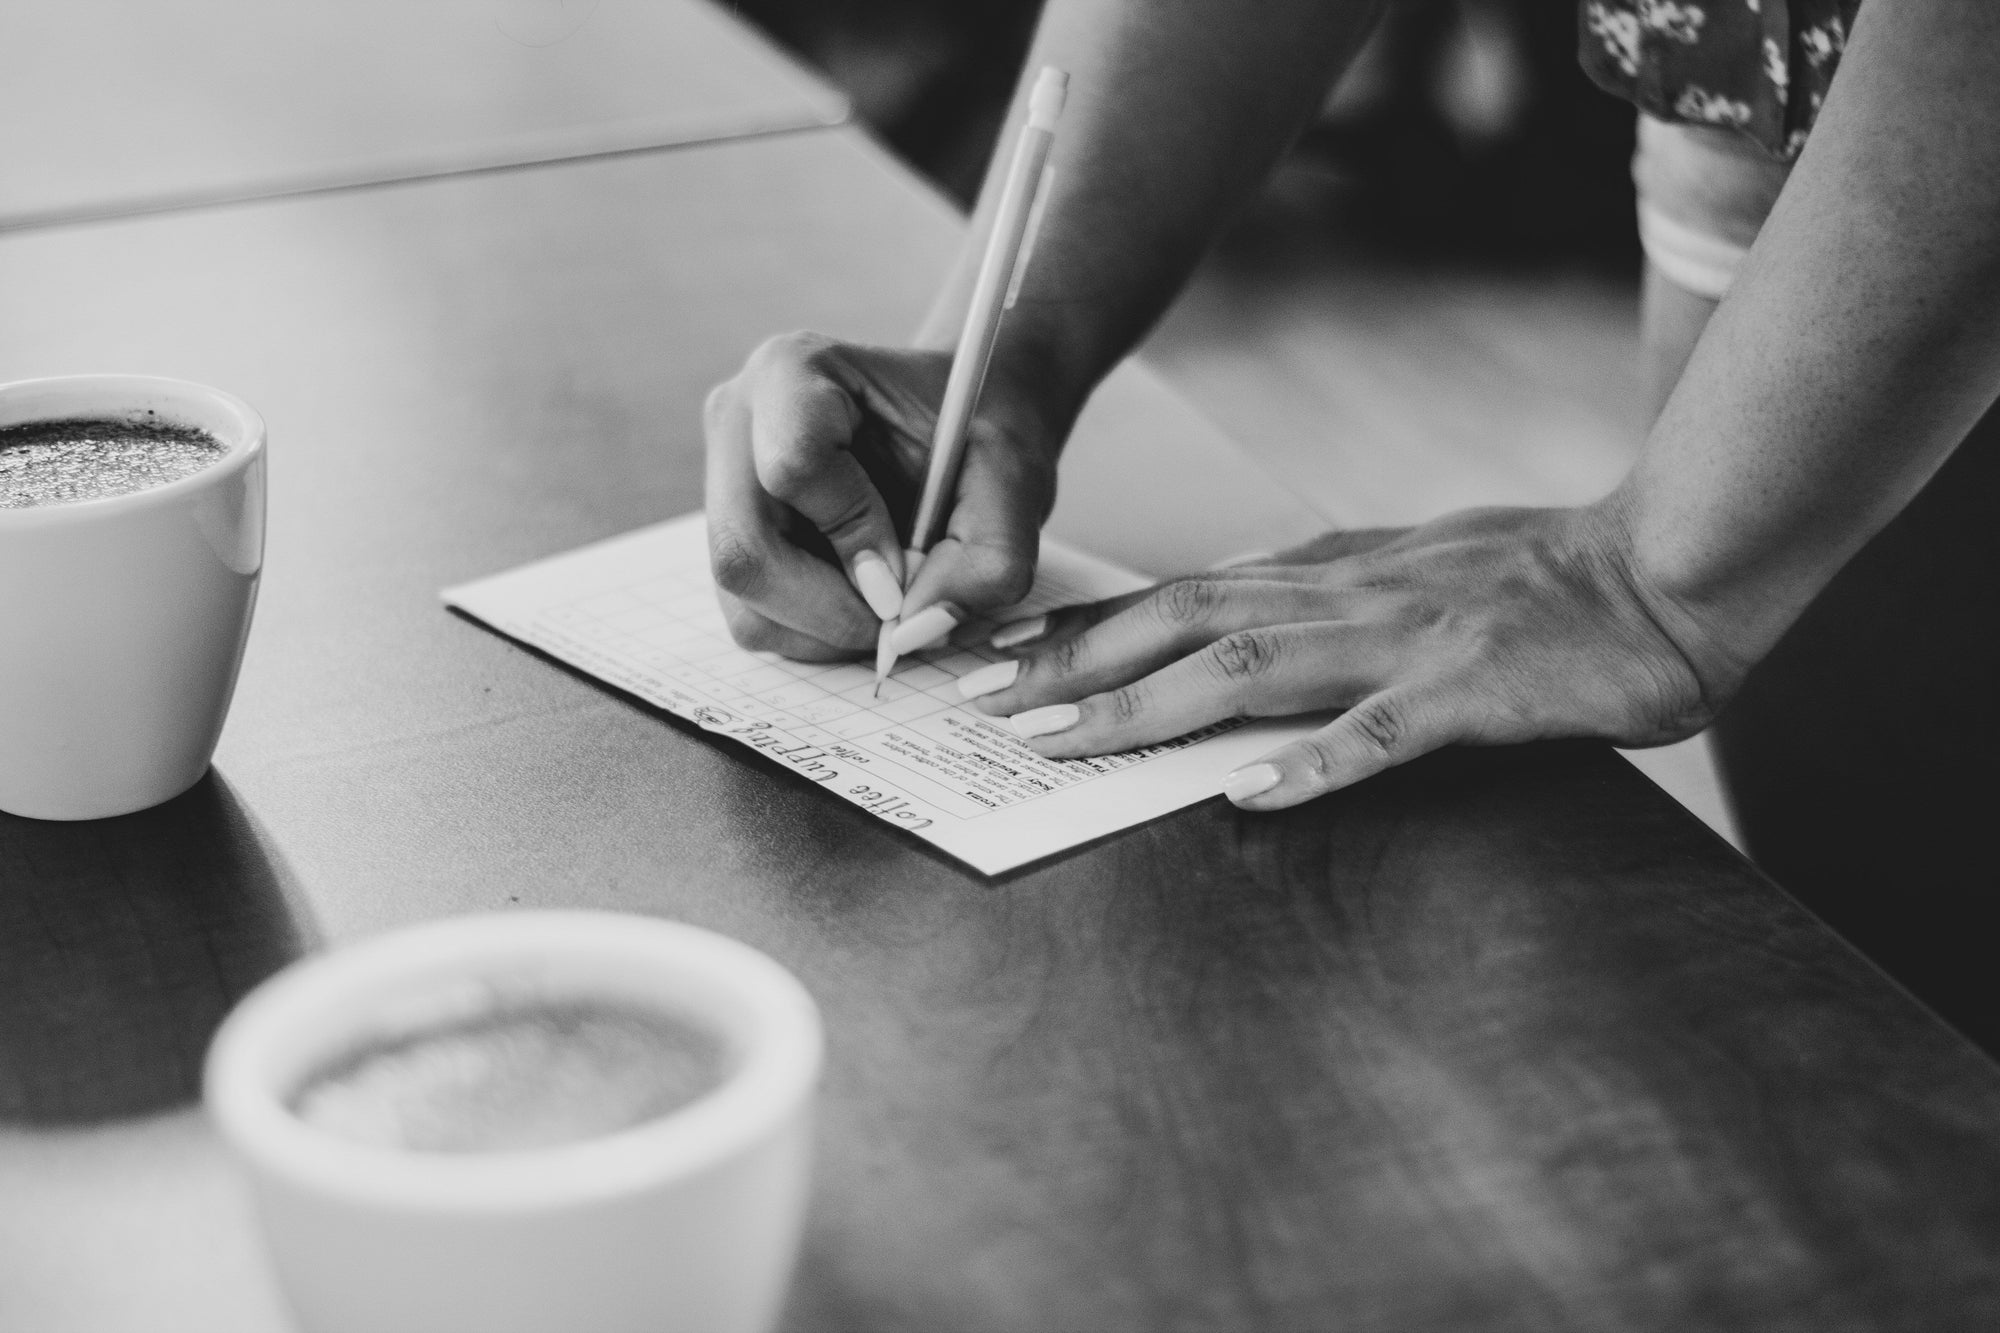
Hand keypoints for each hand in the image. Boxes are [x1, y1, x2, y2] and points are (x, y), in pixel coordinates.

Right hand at [702, 332, 1060, 660]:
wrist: (961, 425)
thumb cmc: (983, 434)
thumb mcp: (1016, 480)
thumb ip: (989, 556)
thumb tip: (917, 627)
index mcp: (795, 370)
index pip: (793, 466)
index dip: (854, 535)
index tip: (908, 566)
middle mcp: (738, 422)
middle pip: (743, 551)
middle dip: (831, 608)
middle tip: (898, 616)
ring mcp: (722, 483)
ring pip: (741, 601)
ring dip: (825, 630)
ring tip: (889, 603)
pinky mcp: (731, 536)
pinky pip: (751, 619)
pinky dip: (814, 634)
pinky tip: (861, 601)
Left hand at [961, 506, 1727, 807]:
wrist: (1666, 570)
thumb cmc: (1540, 580)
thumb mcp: (1409, 566)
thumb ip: (1320, 590)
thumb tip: (1229, 614)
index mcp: (1335, 568)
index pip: (1184, 591)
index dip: (1090, 626)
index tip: (1007, 660)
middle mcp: (1351, 591)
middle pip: (1186, 620)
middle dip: (1078, 664)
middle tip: (989, 708)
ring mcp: (1410, 636)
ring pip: (1253, 667)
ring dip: (1149, 707)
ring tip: (1066, 746)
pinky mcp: (1475, 686)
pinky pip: (1384, 729)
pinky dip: (1315, 761)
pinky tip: (1253, 796)